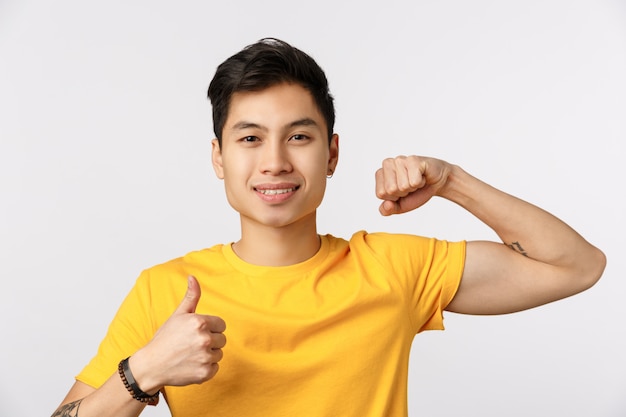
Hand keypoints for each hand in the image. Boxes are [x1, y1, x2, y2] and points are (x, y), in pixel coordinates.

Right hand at [132, 275, 226, 389]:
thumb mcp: (178, 315)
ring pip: (219, 353)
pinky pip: (215, 368)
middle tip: (192, 344)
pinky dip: (205, 368)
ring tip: (191, 354)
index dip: (210, 328)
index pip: (221, 324)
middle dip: (210, 341)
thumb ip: (191, 296)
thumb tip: (193, 277)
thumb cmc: (165, 338)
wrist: (151, 365)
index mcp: (199, 322)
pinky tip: (191, 364)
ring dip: (208, 354)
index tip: (197, 332)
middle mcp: (204, 339)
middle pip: (222, 339)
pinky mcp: (205, 373)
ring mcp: (205, 357)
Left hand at [375, 155, 451, 215]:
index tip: (401, 191)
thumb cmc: (416, 192)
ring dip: (412, 187)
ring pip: (402, 186)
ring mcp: (400, 160)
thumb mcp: (399, 206)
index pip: (381, 193)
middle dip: (403, 193)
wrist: (436, 184)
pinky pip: (414, 181)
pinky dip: (420, 183)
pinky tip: (422, 176)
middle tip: (410, 186)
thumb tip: (387, 205)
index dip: (393, 198)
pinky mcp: (413, 160)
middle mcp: (388, 164)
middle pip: (390, 190)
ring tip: (416, 180)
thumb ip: (387, 210)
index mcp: (380, 173)